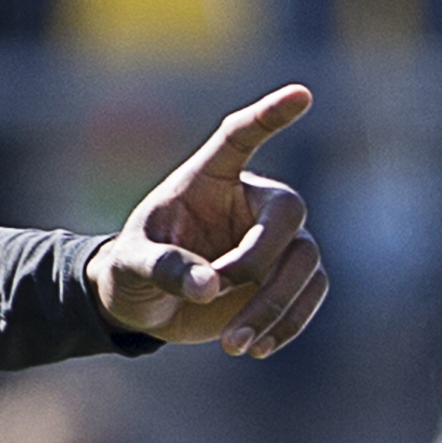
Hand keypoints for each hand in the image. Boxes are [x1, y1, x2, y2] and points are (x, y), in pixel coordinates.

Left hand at [87, 86, 332, 355]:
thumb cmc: (132, 268)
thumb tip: (212, 287)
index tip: (301, 94)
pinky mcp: (286, 279)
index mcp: (210, 178)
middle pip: (288, 214)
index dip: (270, 116)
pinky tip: (257, 348)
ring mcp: (275, 240)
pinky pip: (310, 293)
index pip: (242, 136)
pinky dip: (289, 322)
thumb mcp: (131, 265)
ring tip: (234, 345)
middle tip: (216, 296)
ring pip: (306, 261)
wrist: (143, 305)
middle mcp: (251, 201)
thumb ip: (164, 268)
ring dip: (276, 306)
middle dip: (258, 262)